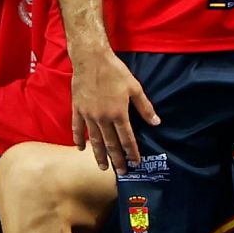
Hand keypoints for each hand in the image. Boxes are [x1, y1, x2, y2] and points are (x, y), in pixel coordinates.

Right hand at [70, 46, 158, 171]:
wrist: (91, 60)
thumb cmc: (115, 72)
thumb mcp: (135, 88)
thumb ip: (145, 107)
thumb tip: (156, 122)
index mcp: (119, 113)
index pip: (127, 138)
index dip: (132, 152)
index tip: (135, 163)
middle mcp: (103, 118)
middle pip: (110, 143)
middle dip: (116, 159)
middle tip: (121, 172)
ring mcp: (88, 115)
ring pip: (94, 140)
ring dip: (99, 155)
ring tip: (102, 167)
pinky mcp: (77, 109)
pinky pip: (77, 128)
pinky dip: (79, 139)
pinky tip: (81, 149)